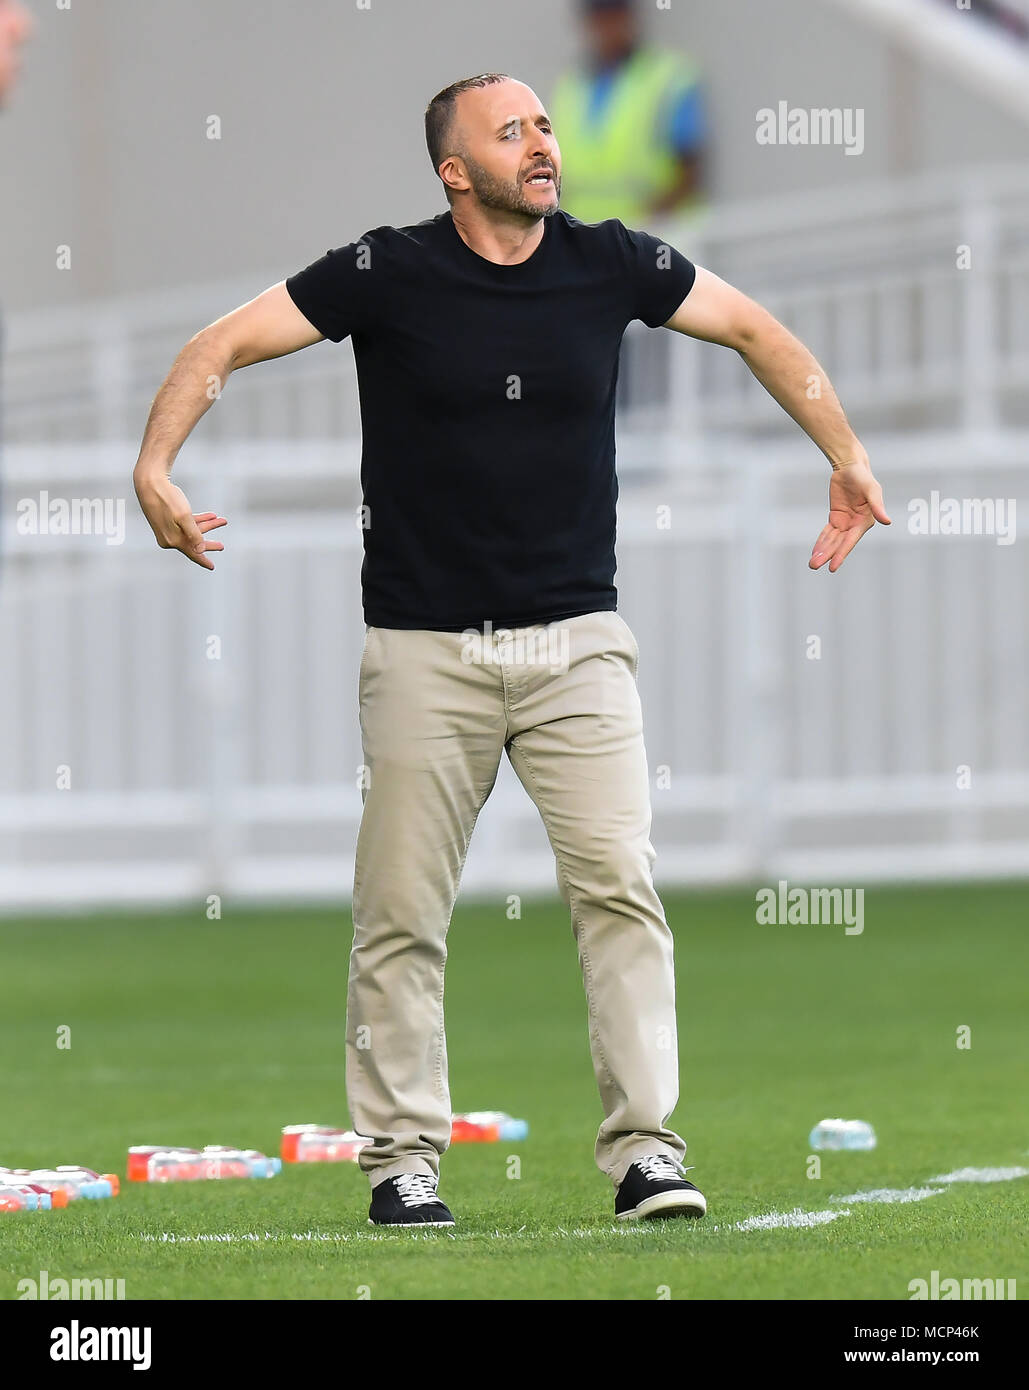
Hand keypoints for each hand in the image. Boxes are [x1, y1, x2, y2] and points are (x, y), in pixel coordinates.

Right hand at [134, 472, 225, 570]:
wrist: (150, 482)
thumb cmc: (167, 499)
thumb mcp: (184, 517)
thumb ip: (194, 535)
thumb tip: (200, 550)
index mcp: (172, 540)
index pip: (192, 553)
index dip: (203, 560)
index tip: (212, 567)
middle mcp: (169, 537)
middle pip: (193, 543)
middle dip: (208, 544)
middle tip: (222, 546)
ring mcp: (167, 528)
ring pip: (192, 530)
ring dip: (207, 525)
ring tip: (222, 520)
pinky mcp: (168, 519)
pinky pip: (187, 523)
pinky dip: (199, 519)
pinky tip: (211, 515)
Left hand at [810, 457, 889, 572]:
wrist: (850, 466)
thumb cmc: (863, 476)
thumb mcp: (871, 490)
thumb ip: (877, 506)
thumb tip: (887, 522)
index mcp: (865, 521)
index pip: (850, 541)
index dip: (841, 554)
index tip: (832, 567)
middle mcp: (855, 524)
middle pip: (839, 543)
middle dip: (827, 555)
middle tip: (813, 566)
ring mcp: (845, 522)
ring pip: (832, 540)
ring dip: (823, 551)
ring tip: (812, 564)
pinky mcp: (836, 517)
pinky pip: (827, 532)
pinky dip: (821, 541)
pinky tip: (815, 551)